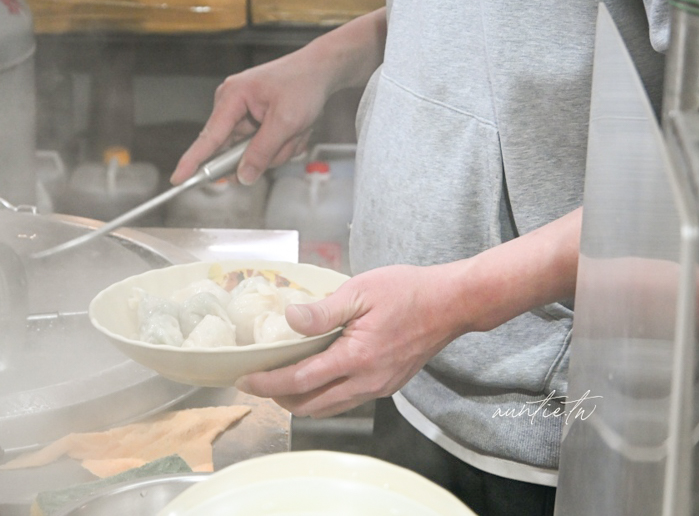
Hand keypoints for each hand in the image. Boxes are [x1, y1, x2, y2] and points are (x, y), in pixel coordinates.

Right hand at [170, 8, 387, 185]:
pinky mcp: (255, 120)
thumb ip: (262, 151)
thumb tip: (243, 176)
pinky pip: (264, 146)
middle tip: (288, 139)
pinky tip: (296, 128)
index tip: (178, 179)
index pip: (209, 136)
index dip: (193, 161)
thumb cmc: (303, 84)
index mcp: (232, 97)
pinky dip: (282, 143)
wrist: (322, 69)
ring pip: (254, 152)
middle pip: (234, 151)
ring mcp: (244, 114)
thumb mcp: (286, 122)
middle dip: (266, 152)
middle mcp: (232, 105)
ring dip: (279, 147)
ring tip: (297, 128)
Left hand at [236, 263, 471, 417]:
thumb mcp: (360, 291)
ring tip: (281, 380)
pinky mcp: (386, 386)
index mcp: (358, 357)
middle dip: (279, 397)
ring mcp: (378, 387)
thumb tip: (289, 319)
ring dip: (301, 400)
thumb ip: (323, 311)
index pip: (301, 380)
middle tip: (259, 380)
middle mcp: (368, 381)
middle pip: (311, 405)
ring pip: (329, 408)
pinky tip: (316, 377)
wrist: (451, 304)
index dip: (268, 383)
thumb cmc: (408, 292)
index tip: (246, 380)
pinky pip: (347, 401)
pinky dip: (324, 396)